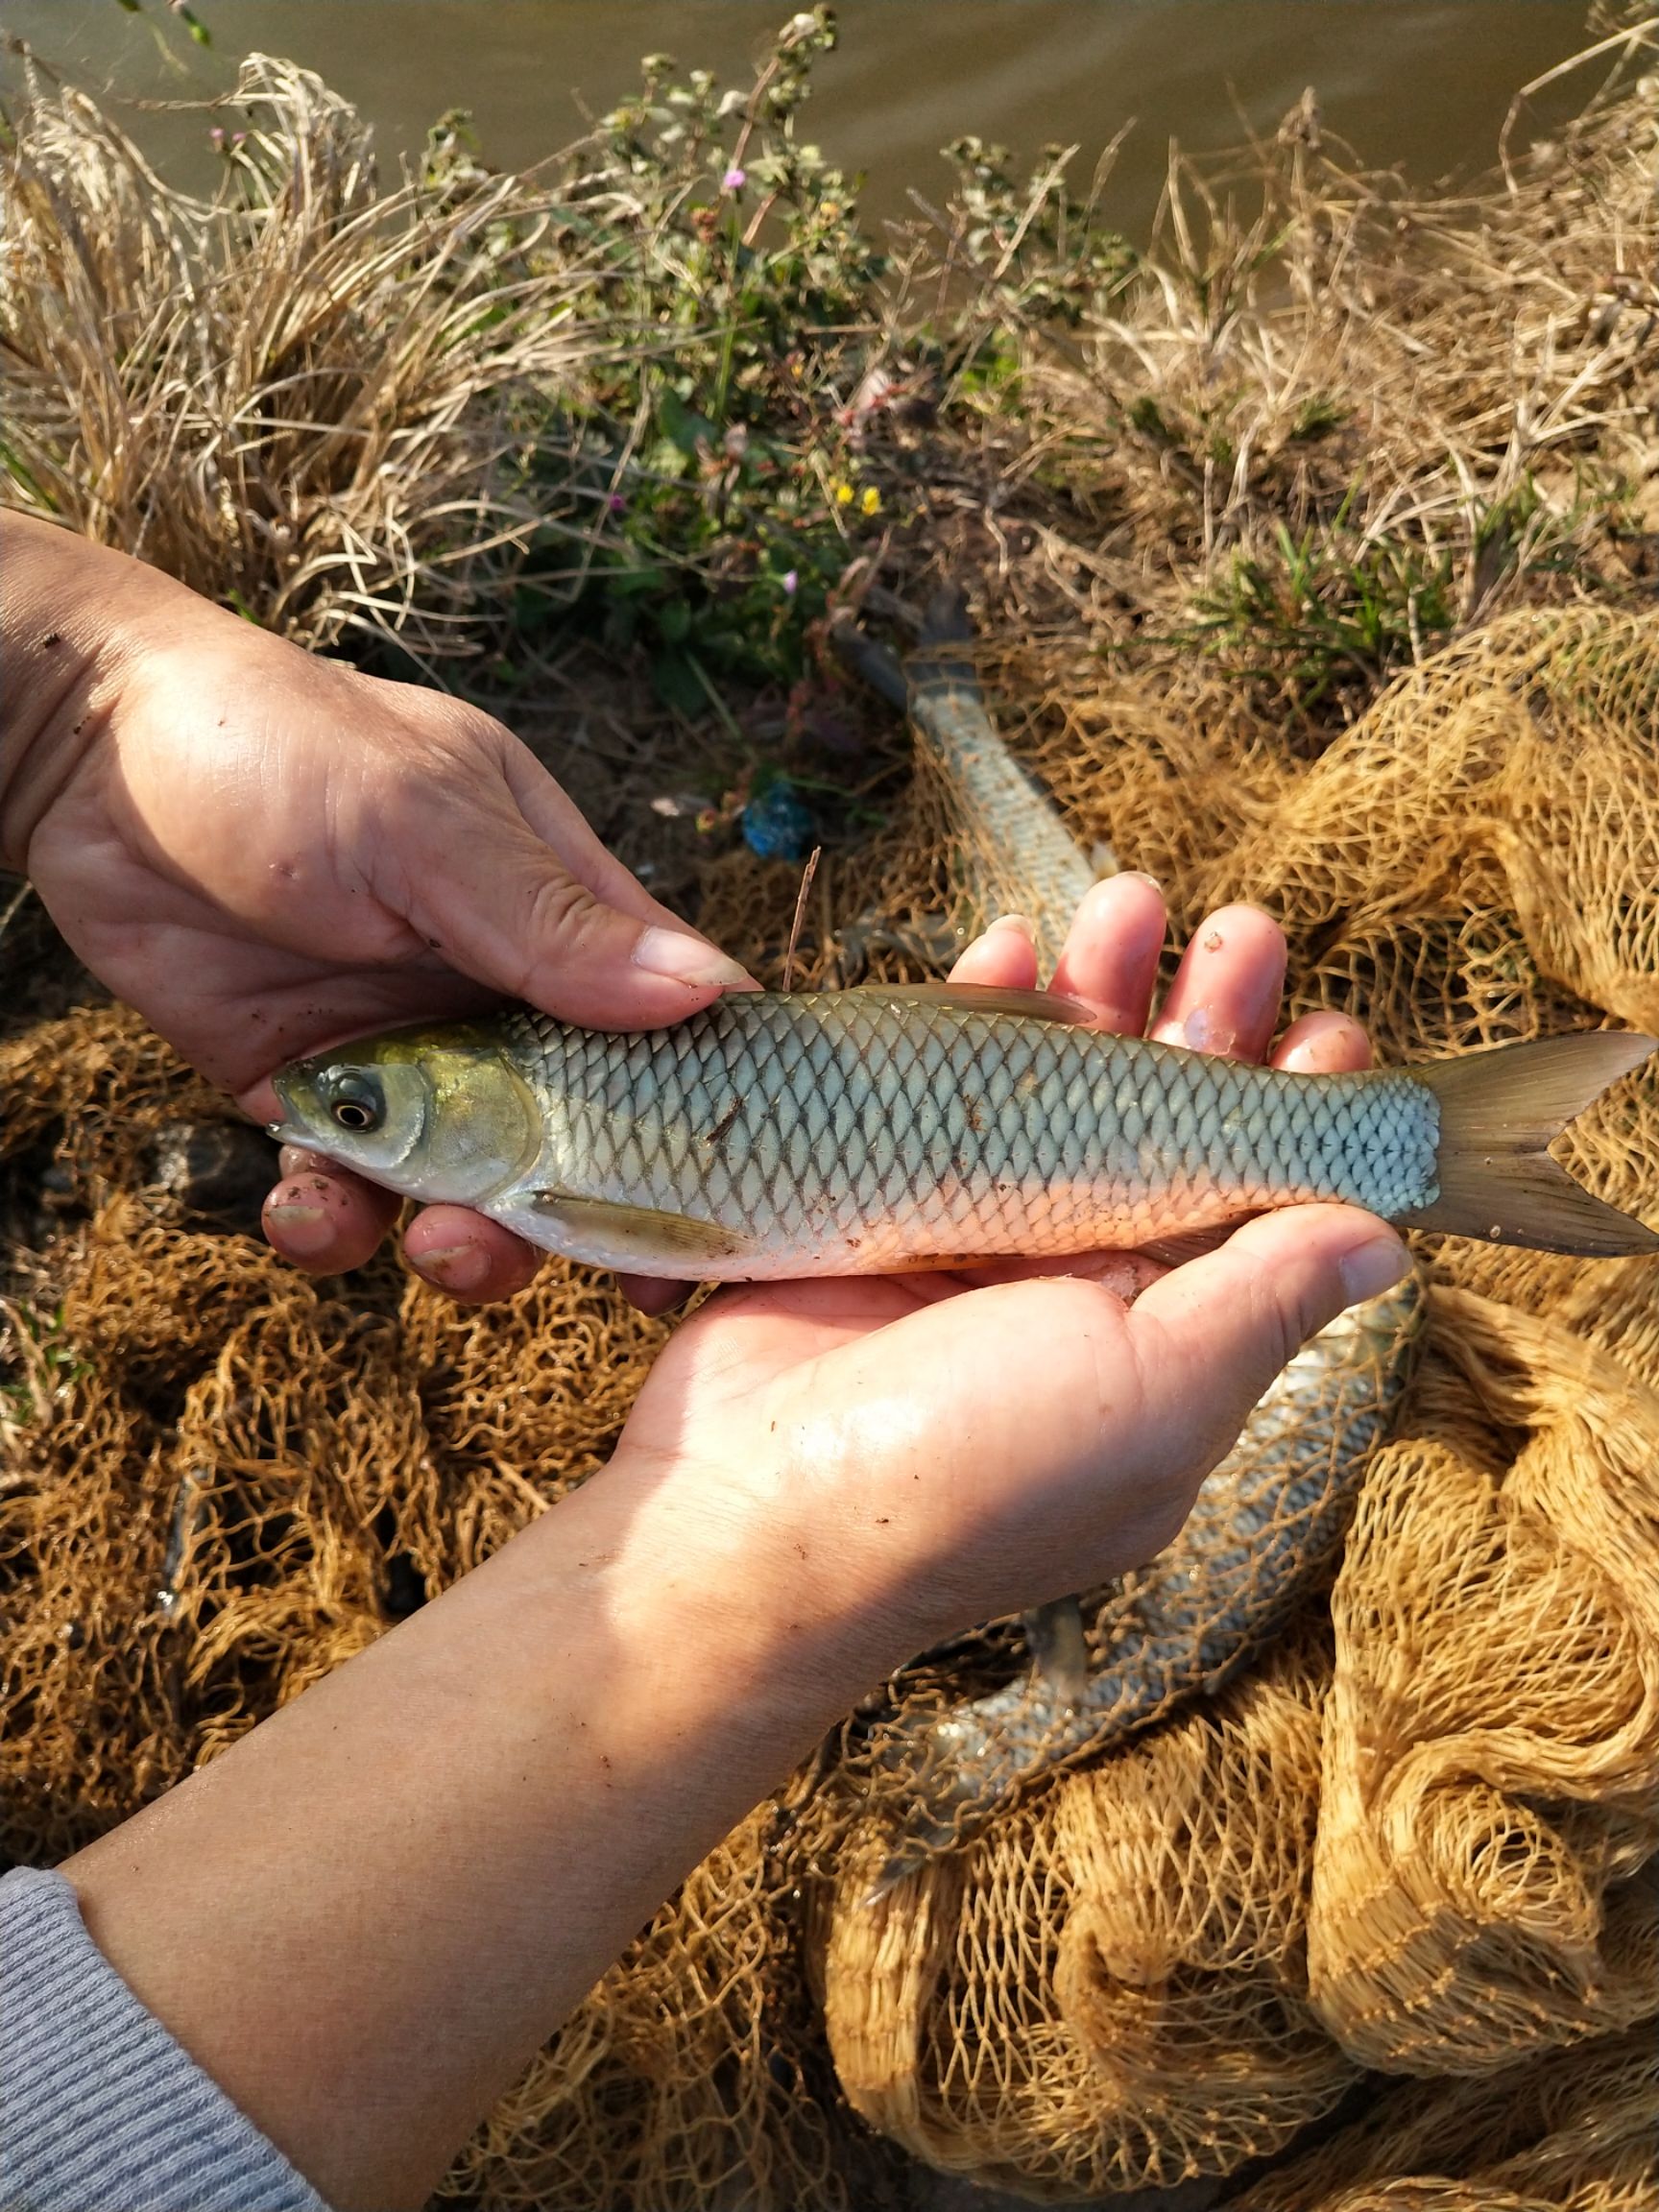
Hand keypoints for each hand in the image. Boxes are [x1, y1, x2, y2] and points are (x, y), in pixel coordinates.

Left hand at [2, 518, 752, 1299]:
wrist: (84, 760)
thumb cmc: (274, 746)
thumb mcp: (424, 822)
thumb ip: (552, 919)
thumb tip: (709, 994)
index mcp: (555, 907)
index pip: (671, 1015)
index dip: (711, 1110)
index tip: (738, 1202)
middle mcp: (493, 993)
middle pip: (582, 1135)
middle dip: (597, 1214)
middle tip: (615, 1286)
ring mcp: (402, 1054)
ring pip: (471, 1186)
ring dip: (470, 1242)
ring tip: (435, 1245)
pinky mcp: (305, 1096)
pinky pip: (343, 1194)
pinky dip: (333, 1226)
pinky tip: (304, 1210)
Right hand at [608, 874, 1402, 1644]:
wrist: (747, 1516)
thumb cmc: (972, 1474)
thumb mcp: (1155, 1394)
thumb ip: (1264, 1304)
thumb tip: (1382, 1242)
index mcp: (1172, 1339)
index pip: (1264, 1208)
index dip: (1305, 1117)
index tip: (1328, 1029)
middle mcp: (1085, 1288)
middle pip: (1169, 1126)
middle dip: (1209, 1024)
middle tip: (1241, 934)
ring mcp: (979, 1242)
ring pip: (1059, 1090)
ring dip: (1099, 994)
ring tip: (1129, 900)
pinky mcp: (882, 1204)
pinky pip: (942, 1088)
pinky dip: (978, 1014)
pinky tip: (1009, 947)